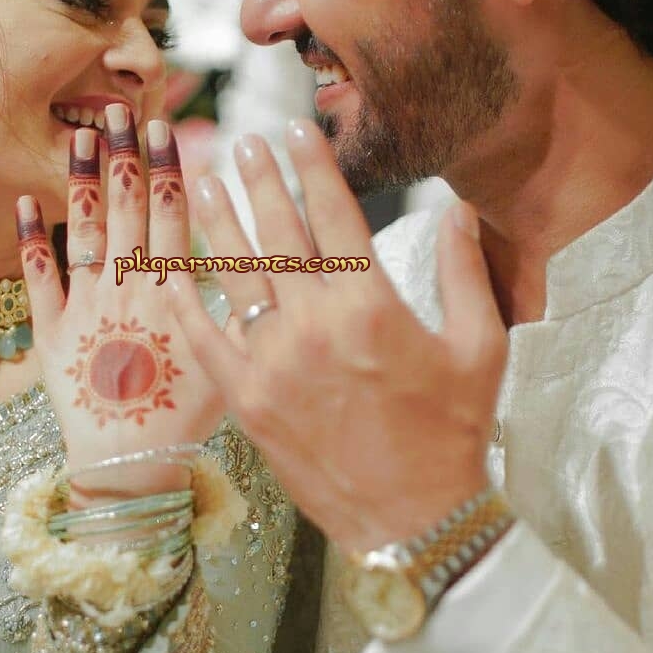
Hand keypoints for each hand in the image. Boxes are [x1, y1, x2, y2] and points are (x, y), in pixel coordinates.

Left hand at [17, 106, 225, 493]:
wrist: (130, 465)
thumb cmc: (185, 417)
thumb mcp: (223, 359)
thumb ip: (226, 306)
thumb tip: (238, 257)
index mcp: (170, 295)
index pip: (170, 217)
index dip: (166, 169)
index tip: (162, 127)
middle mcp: (126, 291)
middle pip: (125, 212)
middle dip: (123, 157)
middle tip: (119, 109)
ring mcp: (85, 309)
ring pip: (83, 233)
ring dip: (81, 182)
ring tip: (80, 134)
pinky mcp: (51, 335)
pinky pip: (37, 281)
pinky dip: (31, 242)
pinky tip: (25, 202)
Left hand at [168, 122, 506, 551]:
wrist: (412, 522)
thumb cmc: (452, 434)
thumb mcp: (481, 349)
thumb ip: (464, 273)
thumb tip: (459, 210)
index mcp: (372, 305)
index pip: (334, 214)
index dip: (312, 166)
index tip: (294, 130)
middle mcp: (315, 325)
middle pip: (278, 234)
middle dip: (258, 180)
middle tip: (241, 143)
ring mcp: (273, 363)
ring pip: (235, 275)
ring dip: (216, 224)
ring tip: (201, 183)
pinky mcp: (247, 400)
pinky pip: (205, 341)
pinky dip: (186, 303)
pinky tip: (171, 269)